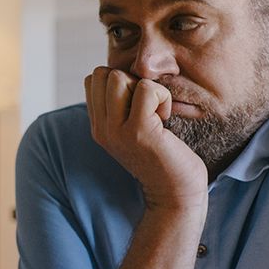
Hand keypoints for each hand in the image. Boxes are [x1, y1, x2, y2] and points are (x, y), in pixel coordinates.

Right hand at [83, 66, 207, 211]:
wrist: (175, 193)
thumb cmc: (163, 157)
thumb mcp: (132, 131)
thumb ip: (121, 107)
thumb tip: (126, 75)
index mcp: (99, 127)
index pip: (93, 80)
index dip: (118, 81)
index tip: (136, 105)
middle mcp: (102, 129)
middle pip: (103, 74)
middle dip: (130, 81)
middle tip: (147, 108)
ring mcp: (117, 131)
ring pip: (119, 77)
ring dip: (145, 88)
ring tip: (155, 113)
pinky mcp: (139, 131)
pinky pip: (147, 89)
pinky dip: (162, 97)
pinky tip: (165, 118)